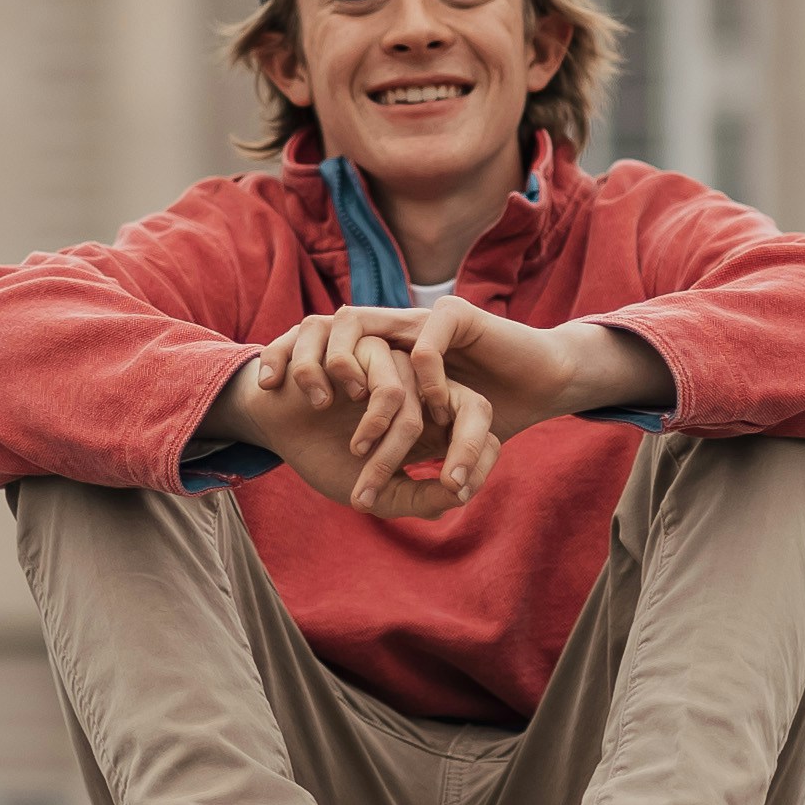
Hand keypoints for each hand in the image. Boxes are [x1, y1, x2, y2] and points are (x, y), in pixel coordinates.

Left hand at [200, 303, 668, 517]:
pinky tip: (427, 406)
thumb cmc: (484, 416)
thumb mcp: (426, 442)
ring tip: (354, 408)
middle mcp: (392, 329)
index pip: (315, 340)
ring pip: (366, 328)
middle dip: (305, 356)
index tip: (263, 391)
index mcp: (378, 353)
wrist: (540, 384)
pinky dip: (421, 374)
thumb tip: (346, 487)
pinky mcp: (457, 318)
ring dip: (356, 368)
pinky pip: (425, 341)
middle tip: (303, 400)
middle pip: (327, 325)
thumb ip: (393, 459)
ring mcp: (420, 320)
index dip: (284, 357)